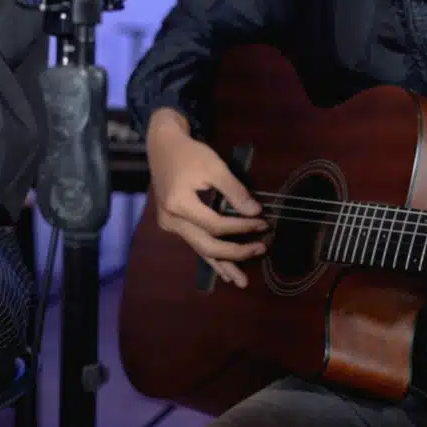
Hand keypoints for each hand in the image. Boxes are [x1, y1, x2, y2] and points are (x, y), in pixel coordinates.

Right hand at [147, 108, 267, 287]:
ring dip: (222, 264)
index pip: (216, 225)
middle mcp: (171, 220)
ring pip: (199, 249)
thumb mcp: (214, 167)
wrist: (163, 145)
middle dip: (235, 252)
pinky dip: (210, 256)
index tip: (263, 223)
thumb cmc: (189, 153)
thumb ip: (234, 191)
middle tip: (260, 251)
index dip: (242, 227)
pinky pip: (194, 243)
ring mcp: (169, 224)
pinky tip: (223, 271)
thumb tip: (255, 213)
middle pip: (206, 245)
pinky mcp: (172, 224)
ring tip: (240, 281)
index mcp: (178, 204)